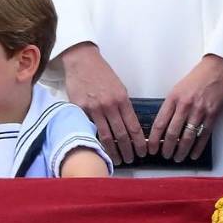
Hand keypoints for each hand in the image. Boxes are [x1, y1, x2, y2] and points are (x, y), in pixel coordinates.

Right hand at [61, 42, 145, 164]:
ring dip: (112, 151)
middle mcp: (110, 105)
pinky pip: (89, 129)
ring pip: (105, 136)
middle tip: (130, 160)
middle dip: (127, 150)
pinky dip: (95, 141)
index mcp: (122, 99)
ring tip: (116, 160)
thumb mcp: (119, 88)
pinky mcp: (79, 110)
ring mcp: (93, 108)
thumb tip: (128, 125)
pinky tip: (98, 149)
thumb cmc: (102, 74)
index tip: (143, 152)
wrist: (82, 61)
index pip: (134, 126)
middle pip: (121, 134)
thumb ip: (123, 106)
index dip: (139, 142)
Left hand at [147, 54, 222, 161]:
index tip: (151, 148)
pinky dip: (198, 147)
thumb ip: (172, 105)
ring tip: (178, 157)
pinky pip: (204, 135)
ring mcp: (200, 111)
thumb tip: (165, 125)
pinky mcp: (212, 114)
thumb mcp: (178, 88)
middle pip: (172, 133)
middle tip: (165, 155)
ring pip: (188, 137)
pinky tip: (194, 154)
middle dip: (167, 148)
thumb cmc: (198, 77)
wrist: (218, 68)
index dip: (154, 139)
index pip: (160, 123)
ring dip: (182, 150)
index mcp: (173, 98)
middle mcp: (185, 105)